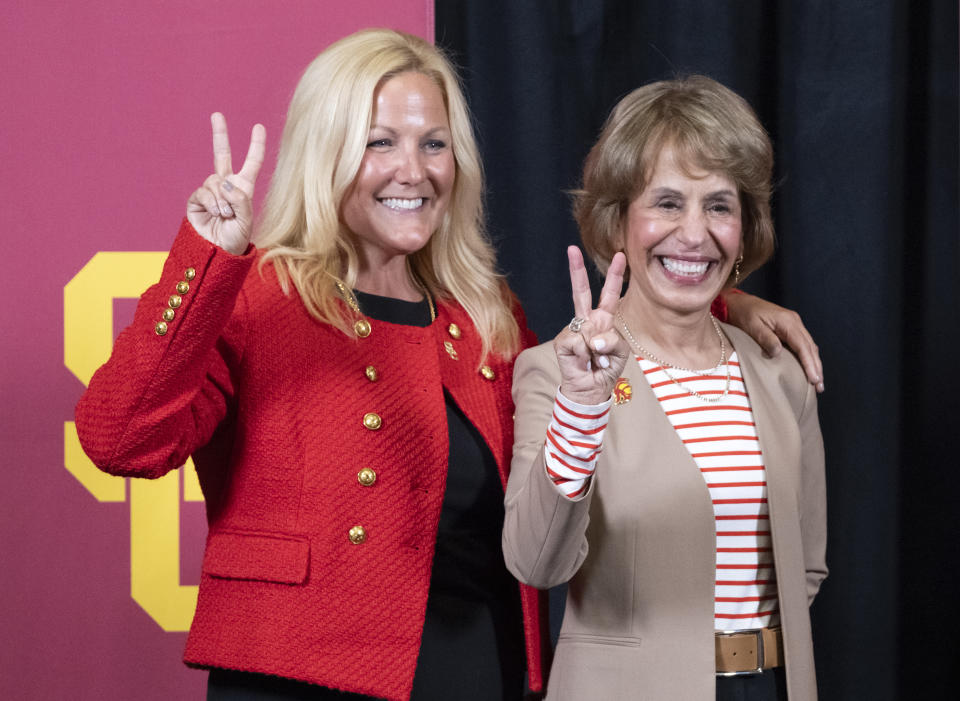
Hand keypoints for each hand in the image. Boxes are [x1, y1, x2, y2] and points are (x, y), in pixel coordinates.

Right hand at [186, 113, 265, 254]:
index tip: (258, 126)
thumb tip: (226, 182)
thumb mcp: (246, 221)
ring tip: (225, 216)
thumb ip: (241, 200)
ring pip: (215, 181)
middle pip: (222, 155)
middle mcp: (227, 186)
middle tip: (217, 114)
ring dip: (222, 199)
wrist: (216, 253)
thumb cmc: (236, 240)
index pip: (252, 164)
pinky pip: (204, 191)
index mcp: (244, 189)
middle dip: (220, 134)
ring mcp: (211, 191)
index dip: (255, 146)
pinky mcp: (197, 199)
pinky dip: (212, 202)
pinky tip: (215, 214)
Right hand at [554, 247, 629, 404]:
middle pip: (581, 291)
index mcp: (603, 320)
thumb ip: (612, 340)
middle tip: (572, 248)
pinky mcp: (562, 341)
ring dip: (599, 350)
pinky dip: (586, 355)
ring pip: (590, 330)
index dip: (615, 275)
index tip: (620, 255)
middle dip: (576, 270)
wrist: (591, 389)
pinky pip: (580, 342)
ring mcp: (573, 329)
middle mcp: (587, 321)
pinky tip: (583, 362)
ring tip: (595, 361)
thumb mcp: (620, 352)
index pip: (609, 294)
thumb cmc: (606, 368)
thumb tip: (593, 337)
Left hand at [724, 291, 824, 391]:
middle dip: (816, 367)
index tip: (813, 379)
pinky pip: (803, 344)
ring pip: (809, 346)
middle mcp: (795, 322)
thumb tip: (778, 353)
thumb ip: (766, 338)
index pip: (802, 345)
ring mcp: (794, 324)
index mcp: (787, 321)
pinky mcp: (790, 328)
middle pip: (810, 347)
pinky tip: (809, 368)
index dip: (809, 363)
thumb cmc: (744, 314)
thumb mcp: (752, 326)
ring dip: (814, 363)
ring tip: (817, 382)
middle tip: (819, 387)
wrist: (740, 302)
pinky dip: (808, 357)